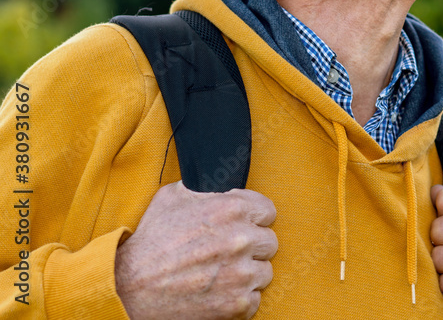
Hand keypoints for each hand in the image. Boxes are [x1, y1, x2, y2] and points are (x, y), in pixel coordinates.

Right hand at [115, 181, 277, 319]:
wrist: (128, 288)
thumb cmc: (151, 241)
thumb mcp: (173, 197)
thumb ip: (206, 189)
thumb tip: (220, 184)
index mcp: (232, 209)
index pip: (268, 212)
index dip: (253, 220)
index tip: (242, 228)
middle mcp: (241, 239)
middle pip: (269, 242)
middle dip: (251, 248)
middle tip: (227, 254)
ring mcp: (241, 273)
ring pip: (264, 272)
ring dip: (246, 274)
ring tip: (219, 274)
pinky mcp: (237, 303)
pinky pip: (254, 299)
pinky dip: (238, 299)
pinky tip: (217, 292)